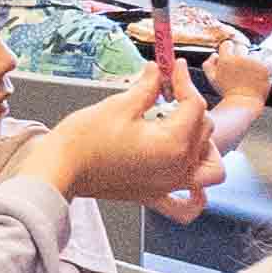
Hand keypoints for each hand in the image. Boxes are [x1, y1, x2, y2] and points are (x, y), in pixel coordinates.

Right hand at [41, 34, 267, 217]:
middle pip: (204, 130)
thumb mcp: (120, 105)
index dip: (183, 80)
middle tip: (167, 89)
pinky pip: (186, 205)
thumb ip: (148, 87)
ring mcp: (168, 184)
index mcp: (173, 142)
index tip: (173, 67)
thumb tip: (158, 71)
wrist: (61, 169)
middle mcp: (177, 167)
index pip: (193, 104)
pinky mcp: (153, 195)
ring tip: (188, 131)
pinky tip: (191, 183)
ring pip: (210, 168)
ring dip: (206, 148)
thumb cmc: (85, 140)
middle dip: (189, 104)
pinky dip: (196, 197)